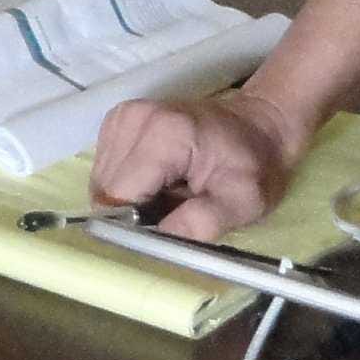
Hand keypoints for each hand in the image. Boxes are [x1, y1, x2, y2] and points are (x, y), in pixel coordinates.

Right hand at [88, 87, 303, 243]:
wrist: (258, 125)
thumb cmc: (255, 165)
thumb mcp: (244, 202)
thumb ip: (202, 223)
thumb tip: (154, 242)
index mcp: (164, 134)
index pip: (117, 196)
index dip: (134, 223)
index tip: (164, 228)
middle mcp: (133, 119)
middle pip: (105, 190)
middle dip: (131, 212)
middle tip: (171, 210)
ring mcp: (121, 116)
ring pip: (101, 181)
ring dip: (128, 199)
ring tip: (166, 193)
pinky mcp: (117, 120)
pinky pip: (105, 169)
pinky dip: (127, 183)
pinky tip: (156, 180)